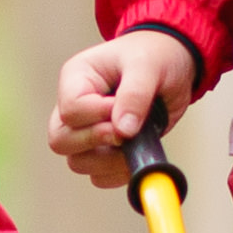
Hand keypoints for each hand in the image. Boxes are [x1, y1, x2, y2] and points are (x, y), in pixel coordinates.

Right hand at [48, 26, 204, 188]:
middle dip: (96, 142)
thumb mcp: (147, 66)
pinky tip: (138, 156)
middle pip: (60, 140)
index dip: (98, 116)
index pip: (71, 110)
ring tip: (136, 142)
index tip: (124, 110)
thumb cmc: (154, 56)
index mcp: (76, 78)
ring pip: (77, 162)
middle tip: (126, 134)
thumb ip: (134, 95)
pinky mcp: (104, 150)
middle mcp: (74, 107)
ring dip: (108, 161)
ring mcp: (87, 131)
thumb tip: (123, 131)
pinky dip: (118, 174)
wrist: (171, 64)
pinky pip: (99, 176)